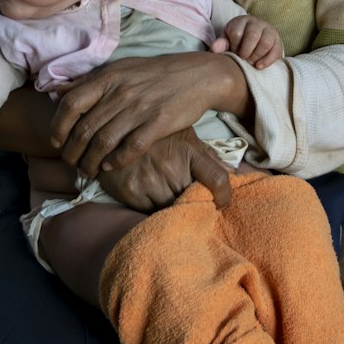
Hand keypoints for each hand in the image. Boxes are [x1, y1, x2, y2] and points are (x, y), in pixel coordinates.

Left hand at [50, 52, 244, 178]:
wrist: (194, 76)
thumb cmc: (153, 73)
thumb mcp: (118, 69)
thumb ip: (88, 82)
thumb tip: (56, 92)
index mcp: (108, 78)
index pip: (71, 104)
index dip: (58, 126)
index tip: (56, 141)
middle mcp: (120, 93)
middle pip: (84, 128)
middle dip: (72, 152)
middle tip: (70, 163)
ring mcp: (139, 108)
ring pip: (104, 142)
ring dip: (90, 161)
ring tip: (87, 170)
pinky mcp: (159, 122)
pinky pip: (131, 147)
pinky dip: (116, 160)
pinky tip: (109, 167)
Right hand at [96, 129, 231, 210]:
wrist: (111, 130)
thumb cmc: (155, 135)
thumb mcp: (183, 136)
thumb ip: (207, 156)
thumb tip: (232, 173)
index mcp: (188, 150)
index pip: (217, 179)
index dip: (224, 197)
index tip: (221, 203)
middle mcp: (171, 166)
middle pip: (193, 199)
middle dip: (194, 203)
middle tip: (190, 201)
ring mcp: (149, 180)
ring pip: (172, 209)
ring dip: (174, 208)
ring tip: (169, 199)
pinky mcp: (130, 192)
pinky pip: (150, 212)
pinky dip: (154, 210)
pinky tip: (152, 199)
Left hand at [210, 14, 283, 69]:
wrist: (257, 39)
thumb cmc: (238, 40)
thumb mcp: (228, 40)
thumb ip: (221, 44)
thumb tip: (215, 49)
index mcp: (242, 21)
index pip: (237, 32)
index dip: (234, 45)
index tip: (233, 51)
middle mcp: (257, 23)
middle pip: (253, 35)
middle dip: (246, 51)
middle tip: (242, 59)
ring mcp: (269, 31)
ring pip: (265, 42)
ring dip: (256, 55)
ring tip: (250, 63)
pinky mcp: (278, 42)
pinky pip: (275, 51)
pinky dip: (267, 61)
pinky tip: (259, 67)